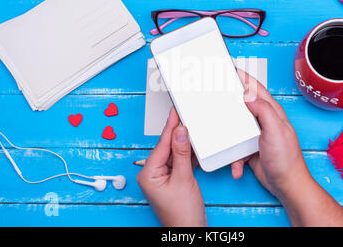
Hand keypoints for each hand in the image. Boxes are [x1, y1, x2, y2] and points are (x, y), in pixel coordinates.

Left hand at [136, 108, 206, 226]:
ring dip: (184, 143)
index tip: (175, 112)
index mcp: (148, 173)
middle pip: (167, 147)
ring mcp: (162, 177)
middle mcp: (152, 174)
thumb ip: (181, 153)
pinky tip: (193, 145)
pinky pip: (179, 161)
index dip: (170, 126)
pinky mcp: (172, 180)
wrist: (189, 230)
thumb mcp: (183, 178)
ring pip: (174, 153)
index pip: (161, 144)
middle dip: (177, 133)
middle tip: (184, 115)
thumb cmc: (182, 213)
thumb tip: (180, 132)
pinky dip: (187, 154)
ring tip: (191, 127)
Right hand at [232, 70, 311, 196]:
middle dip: (228, 103)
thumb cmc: (286, 159)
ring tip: (220, 139)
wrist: (287, 185)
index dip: (242, 76)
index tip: (228, 68)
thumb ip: (263, 110)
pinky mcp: (249, 149)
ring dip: (227, 136)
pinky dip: (233, 158)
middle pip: (241, 106)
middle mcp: (263, 121)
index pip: (255, 88)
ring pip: (234, 128)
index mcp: (271, 112)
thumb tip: (247, 95)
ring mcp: (256, 135)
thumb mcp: (275, 130)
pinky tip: (235, 166)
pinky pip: (235, 149)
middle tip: (213, 98)